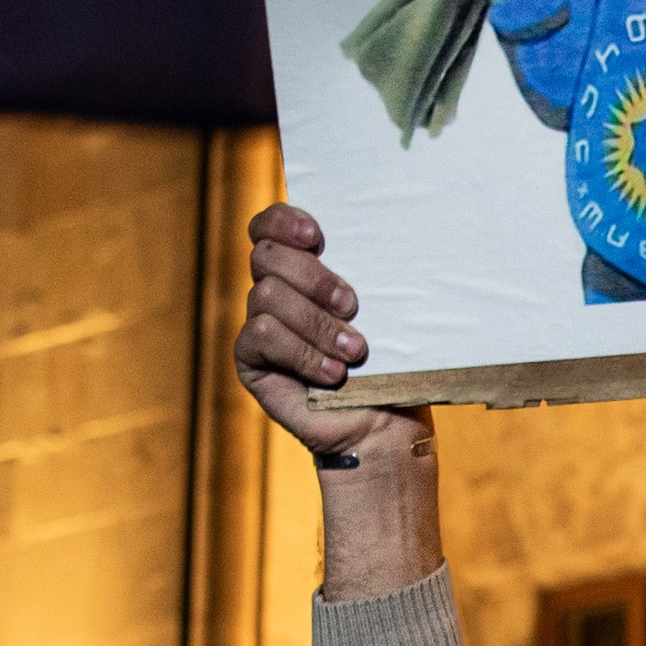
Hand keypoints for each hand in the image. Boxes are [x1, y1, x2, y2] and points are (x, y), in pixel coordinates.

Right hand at [234, 206, 442, 592]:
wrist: (387, 424)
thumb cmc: (394, 362)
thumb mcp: (389, 308)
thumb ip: (370, 271)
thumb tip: (387, 231)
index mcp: (304, 269)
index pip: (269, 226)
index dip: (284, 221)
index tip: (319, 237)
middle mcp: (275, 291)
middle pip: (266, 255)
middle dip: (314, 277)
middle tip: (353, 306)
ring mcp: (260, 325)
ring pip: (267, 295)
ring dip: (316, 323)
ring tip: (355, 351)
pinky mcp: (251, 361)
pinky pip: (261, 336)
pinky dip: (302, 352)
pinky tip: (333, 374)